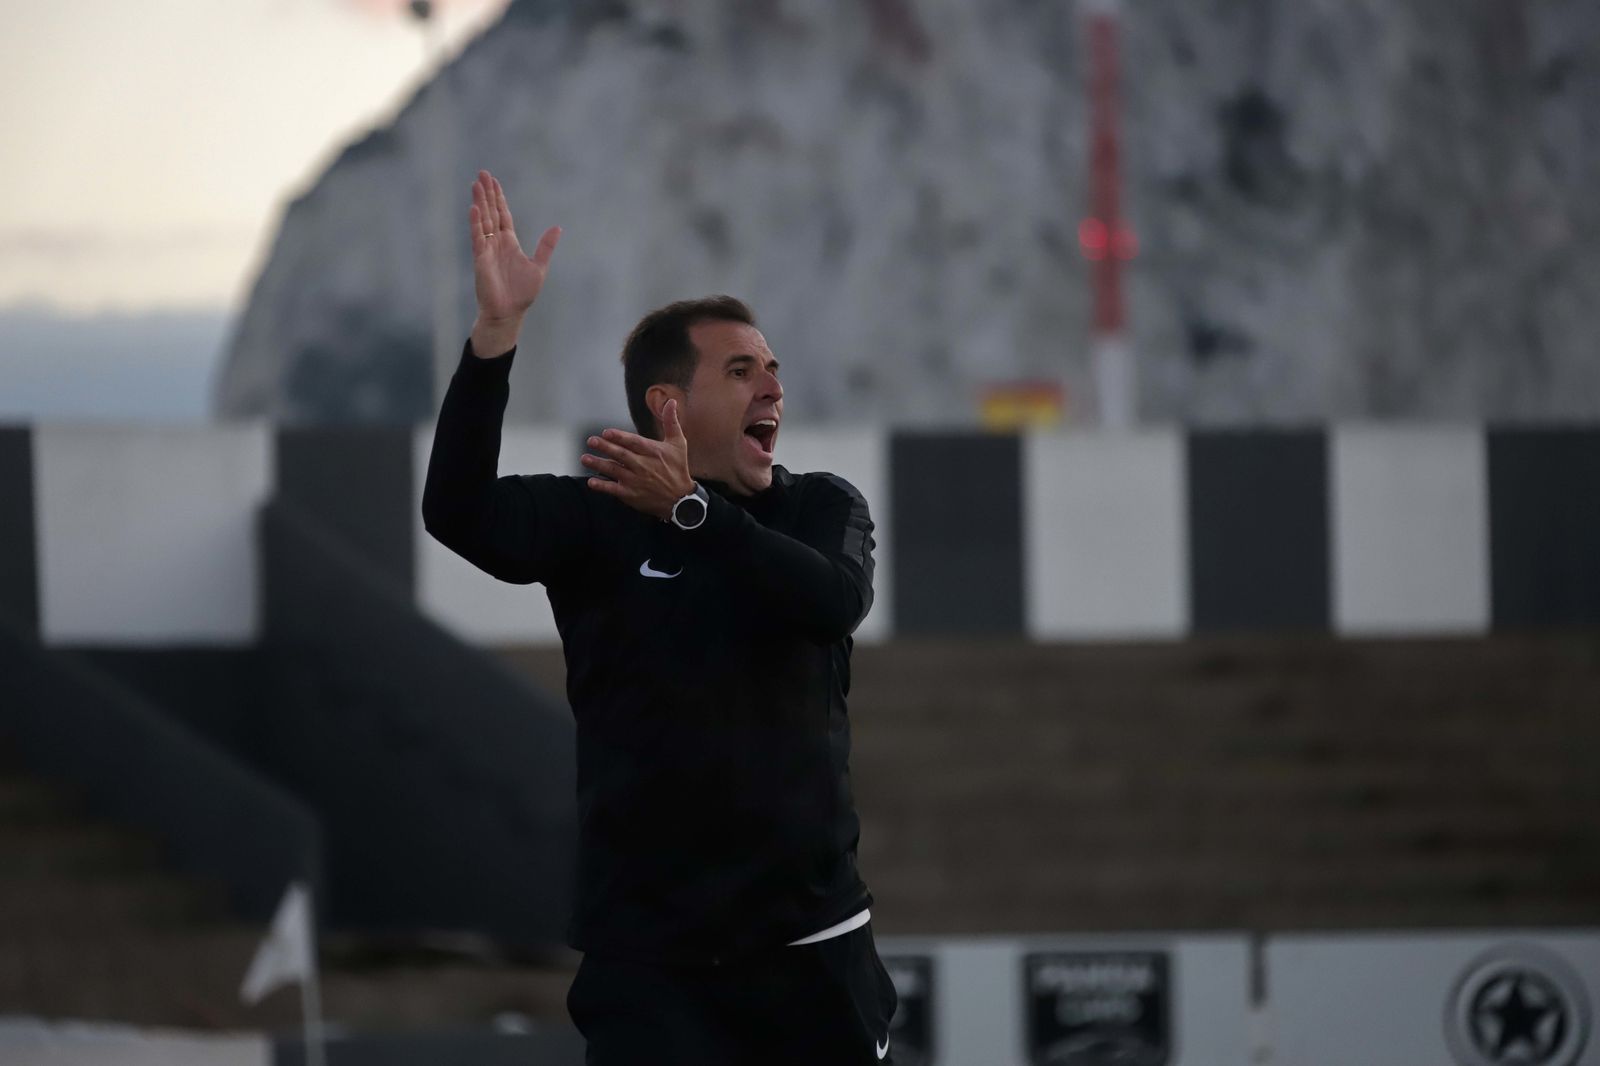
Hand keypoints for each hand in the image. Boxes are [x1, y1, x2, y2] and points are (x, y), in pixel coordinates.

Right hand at [469, 169, 559, 341]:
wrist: (509, 312)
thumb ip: (546, 246)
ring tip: (476, 184)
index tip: (493, 181)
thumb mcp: (539, 266)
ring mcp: (487, 250)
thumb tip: (557, 227)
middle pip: (491, 212)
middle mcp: (496, 243)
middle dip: (487, 193)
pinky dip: (476, 224)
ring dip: (480, 202)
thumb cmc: (522, 293)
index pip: (503, 214)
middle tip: (482, 173)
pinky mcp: (480, 259)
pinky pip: (478, 238)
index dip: (499, 198)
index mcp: (510, 243)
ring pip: (483, 221)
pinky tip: (474, 209)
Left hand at [582, 400, 695, 519]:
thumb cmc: (678, 468)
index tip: (606, 432)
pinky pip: (614, 490)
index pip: (634, 443)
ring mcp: (636, 481)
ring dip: (598, 464)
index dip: (620, 437)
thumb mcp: (678, 444)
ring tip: (585, 458)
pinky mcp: (631, 495)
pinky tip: (591, 481)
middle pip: (622, 455)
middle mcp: (644, 466)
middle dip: (605, 448)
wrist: (680, 500)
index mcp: (654, 452)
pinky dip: (603, 486)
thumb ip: (671, 422)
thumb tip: (671, 401)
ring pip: (614, 471)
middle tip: (591, 441)